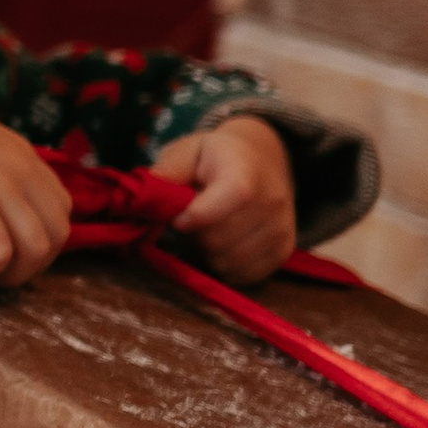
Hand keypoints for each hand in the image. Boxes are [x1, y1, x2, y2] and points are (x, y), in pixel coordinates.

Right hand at [0, 68, 73, 285]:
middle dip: (34, 262)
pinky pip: (1, 253)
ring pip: (39, 248)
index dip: (41, 235)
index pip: (60, 206)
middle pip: (58, 232)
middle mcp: (20, 169)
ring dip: (14, 271)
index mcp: (21, 153)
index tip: (13, 249)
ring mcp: (1, 186)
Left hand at [152, 112, 296, 283]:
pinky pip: (243, 276)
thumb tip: (143, 200)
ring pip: (227, 262)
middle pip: (216, 240)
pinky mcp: (284, 251)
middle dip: (194, 235)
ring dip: (208, 252)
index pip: (219, 207)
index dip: (191, 218)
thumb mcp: (186, 151)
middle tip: (194, 218)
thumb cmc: (214, 157)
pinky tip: (226, 243)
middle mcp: (272, 201)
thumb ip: (165, 173)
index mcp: (244, 171)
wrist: (263, 160)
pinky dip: (225, 265)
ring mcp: (281, 229)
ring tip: (212, 227)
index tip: (178, 216)